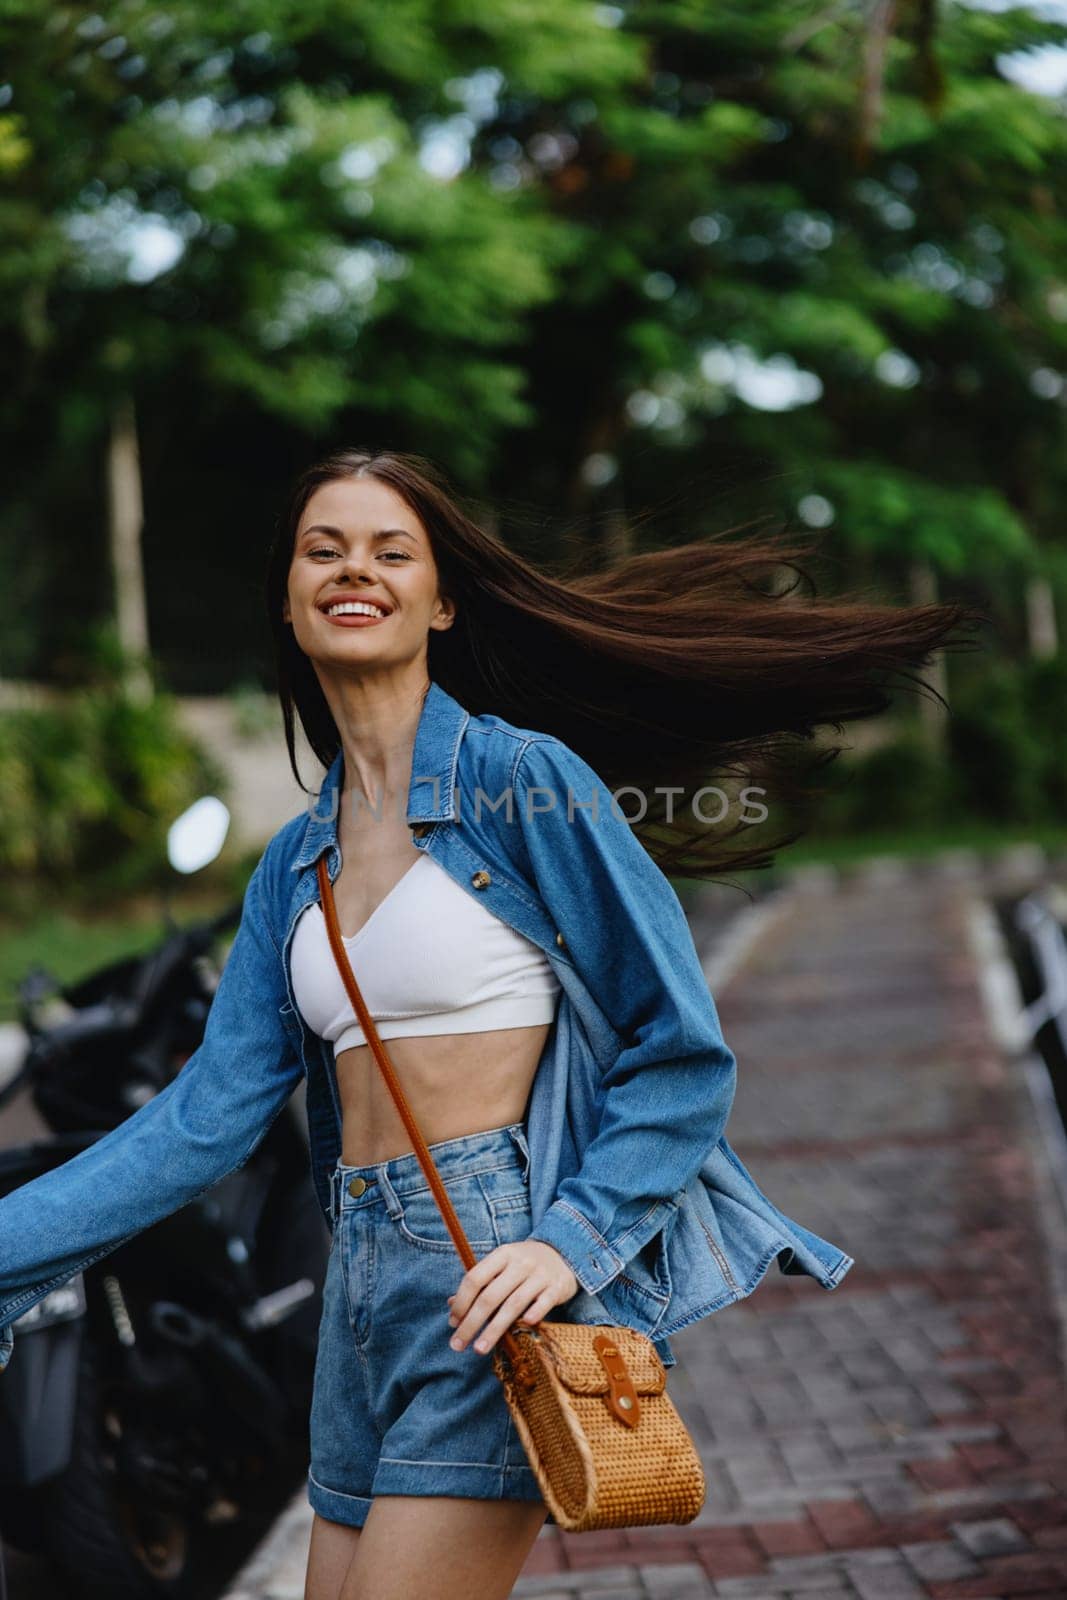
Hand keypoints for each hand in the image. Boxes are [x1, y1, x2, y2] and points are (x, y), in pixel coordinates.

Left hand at [446, 1240, 578, 1355]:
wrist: (563, 1254)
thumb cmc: (524, 1265)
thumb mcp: (502, 1265)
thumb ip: (480, 1283)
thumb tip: (451, 1305)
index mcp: (502, 1255)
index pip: (475, 1278)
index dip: (461, 1302)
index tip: (453, 1323)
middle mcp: (520, 1263)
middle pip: (490, 1296)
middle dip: (472, 1323)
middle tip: (458, 1345)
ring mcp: (540, 1275)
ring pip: (513, 1304)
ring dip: (494, 1329)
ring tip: (479, 1349)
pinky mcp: (557, 1287)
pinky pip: (543, 1304)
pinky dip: (533, 1315)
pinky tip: (522, 1328)